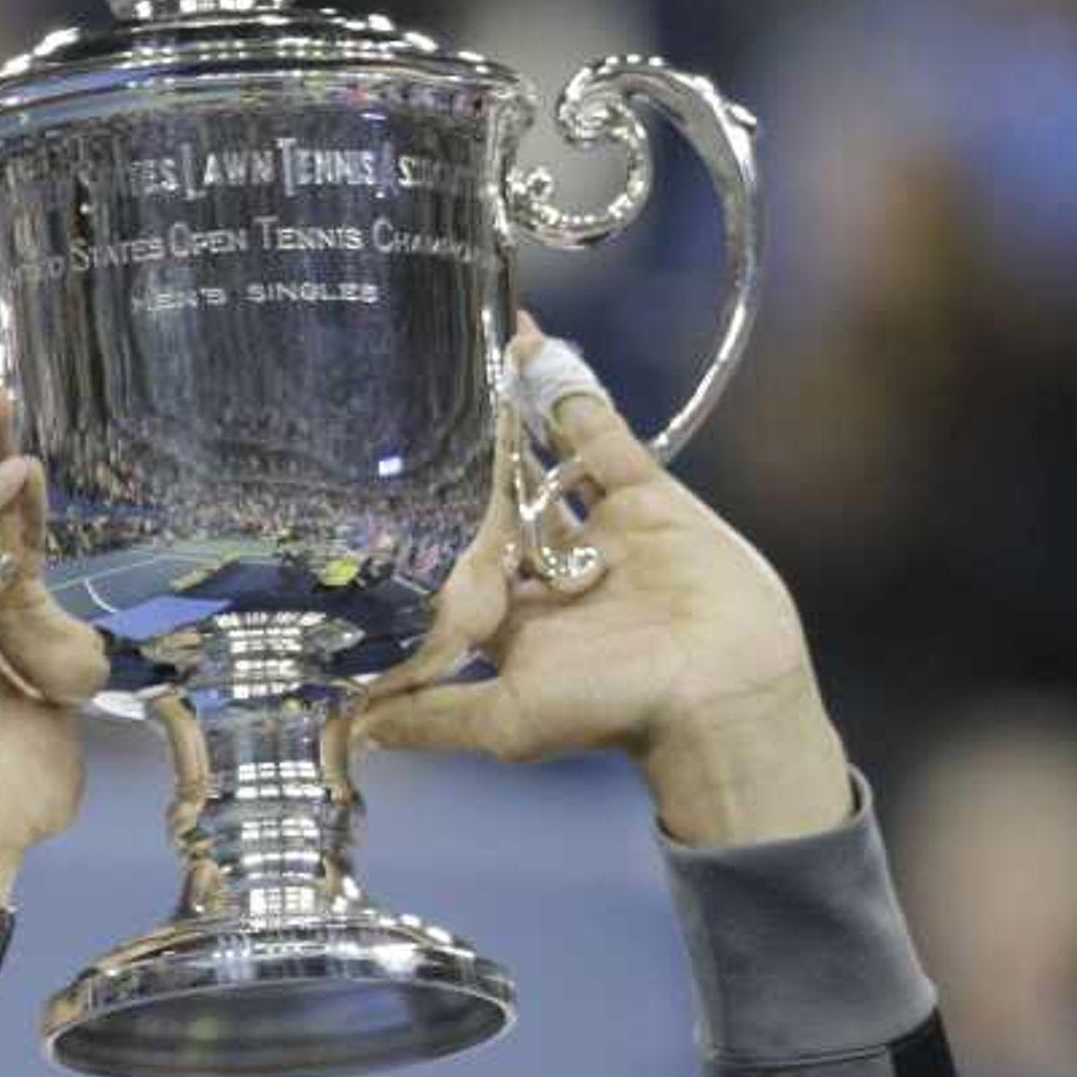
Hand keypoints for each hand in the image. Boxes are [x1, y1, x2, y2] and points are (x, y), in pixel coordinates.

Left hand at [356, 324, 850, 845]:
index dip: (426, 530)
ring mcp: (602, 530)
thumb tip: (356, 731)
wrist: (720, 693)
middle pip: (502, 504)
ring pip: (548, 460)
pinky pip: (599, 434)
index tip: (381, 489)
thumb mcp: (505, 722)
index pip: (460, 564)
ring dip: (515, 412)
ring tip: (476, 353)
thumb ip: (433, 715)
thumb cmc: (610, 710)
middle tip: (422, 398)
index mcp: (518, 621)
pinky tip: (530, 345)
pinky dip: (567, 391)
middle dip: (470, 461)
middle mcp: (555, 572)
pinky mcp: (646, 497)